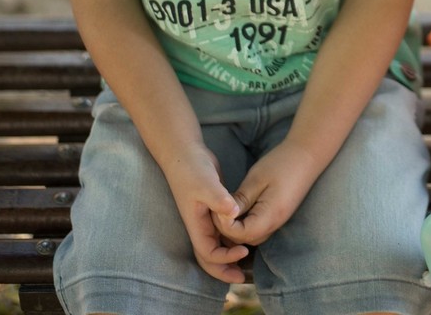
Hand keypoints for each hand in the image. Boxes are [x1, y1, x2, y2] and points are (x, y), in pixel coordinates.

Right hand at [162, 144, 249, 283]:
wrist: (185, 152)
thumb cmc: (192, 168)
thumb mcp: (206, 182)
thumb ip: (218, 198)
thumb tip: (233, 212)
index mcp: (196, 223)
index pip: (208, 252)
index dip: (224, 258)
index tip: (244, 251)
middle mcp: (199, 225)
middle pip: (209, 256)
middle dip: (224, 269)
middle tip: (242, 278)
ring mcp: (205, 218)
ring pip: (216, 245)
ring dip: (228, 257)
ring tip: (245, 265)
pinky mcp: (212, 209)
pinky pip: (221, 232)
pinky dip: (230, 240)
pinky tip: (244, 240)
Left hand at [214, 140, 320, 245]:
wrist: (308, 155)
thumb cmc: (282, 163)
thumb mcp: (256, 179)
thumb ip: (240, 200)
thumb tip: (223, 215)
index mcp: (270, 216)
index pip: (241, 234)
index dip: (225, 225)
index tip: (217, 207)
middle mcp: (275, 224)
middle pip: (245, 239)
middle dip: (228, 228)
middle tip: (218, 208)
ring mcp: (278, 221)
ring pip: (251, 235)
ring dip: (237, 227)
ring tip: (227, 207)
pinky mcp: (279, 216)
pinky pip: (259, 227)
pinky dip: (246, 222)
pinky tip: (240, 208)